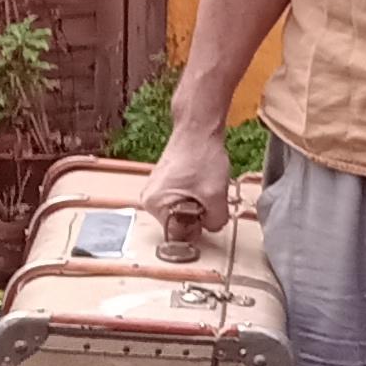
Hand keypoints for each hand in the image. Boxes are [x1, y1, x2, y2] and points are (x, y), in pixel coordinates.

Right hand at [139, 122, 237, 263]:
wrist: (198, 130)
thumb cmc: (203, 158)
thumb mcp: (215, 195)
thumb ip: (216, 221)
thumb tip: (212, 228)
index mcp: (155, 205)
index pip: (177, 235)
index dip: (198, 228)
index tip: (209, 214)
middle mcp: (149, 201)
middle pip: (179, 224)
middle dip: (198, 215)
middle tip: (208, 196)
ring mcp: (155, 192)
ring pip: (182, 213)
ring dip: (198, 205)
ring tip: (205, 186)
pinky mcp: (163, 185)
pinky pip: (181, 201)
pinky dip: (195, 197)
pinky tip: (201, 183)